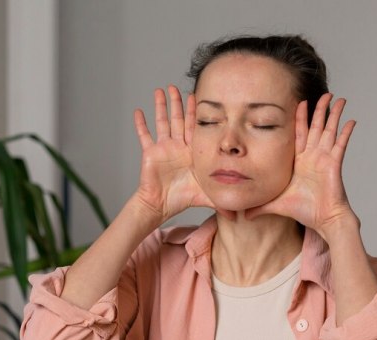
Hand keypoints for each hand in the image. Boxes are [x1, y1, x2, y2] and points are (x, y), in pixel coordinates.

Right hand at [132, 85, 213, 223]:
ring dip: (161, 107)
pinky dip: (140, 124)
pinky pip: (144, 136)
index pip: (195, 127)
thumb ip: (221, 201)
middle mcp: (178, 146)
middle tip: (177, 87)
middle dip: (178, 103)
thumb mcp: (205, 196)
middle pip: (178, 120)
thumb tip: (238, 214)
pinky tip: (138, 112)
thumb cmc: (182, 198)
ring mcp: (164, 148)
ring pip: (162, 122)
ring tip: (160, 91)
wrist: (162, 204)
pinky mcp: (151, 153)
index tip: (197, 96)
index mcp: (192, 152)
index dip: (196, 112)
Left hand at [245, 94, 358, 239]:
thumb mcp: (276, 204)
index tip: (300, 102)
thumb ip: (260, 206)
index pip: (299, 134)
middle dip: (319, 110)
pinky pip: (341, 144)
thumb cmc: (304, 212)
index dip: (300, 118)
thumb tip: (242, 215)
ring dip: (334, 115)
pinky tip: (351, 121)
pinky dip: (346, 132)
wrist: (323, 220)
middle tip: (324, 94)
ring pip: (329, 131)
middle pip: (316, 127)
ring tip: (339, 100)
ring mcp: (325, 159)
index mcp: (300, 161)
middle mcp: (313, 157)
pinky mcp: (334, 164)